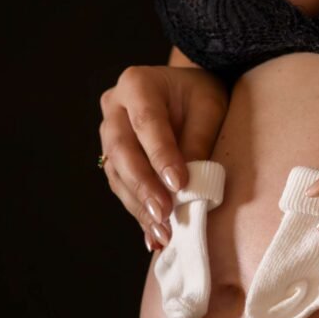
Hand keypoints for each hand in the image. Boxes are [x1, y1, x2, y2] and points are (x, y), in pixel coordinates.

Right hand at [99, 65, 228, 251]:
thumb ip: (198, 140)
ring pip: (116, 173)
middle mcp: (114, 107)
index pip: (145, 122)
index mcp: (137, 84)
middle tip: (165, 213)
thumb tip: (189, 185)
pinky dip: (139, 211)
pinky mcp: (113, 158)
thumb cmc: (200, 95)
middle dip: (143, 186)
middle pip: (121, 150)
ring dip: (139, 205)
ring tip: (163, 231)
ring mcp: (109, 134)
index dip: (160, 155)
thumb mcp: (209, 107)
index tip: (178, 183)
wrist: (186, 92)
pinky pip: (121, 186)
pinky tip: (154, 233)